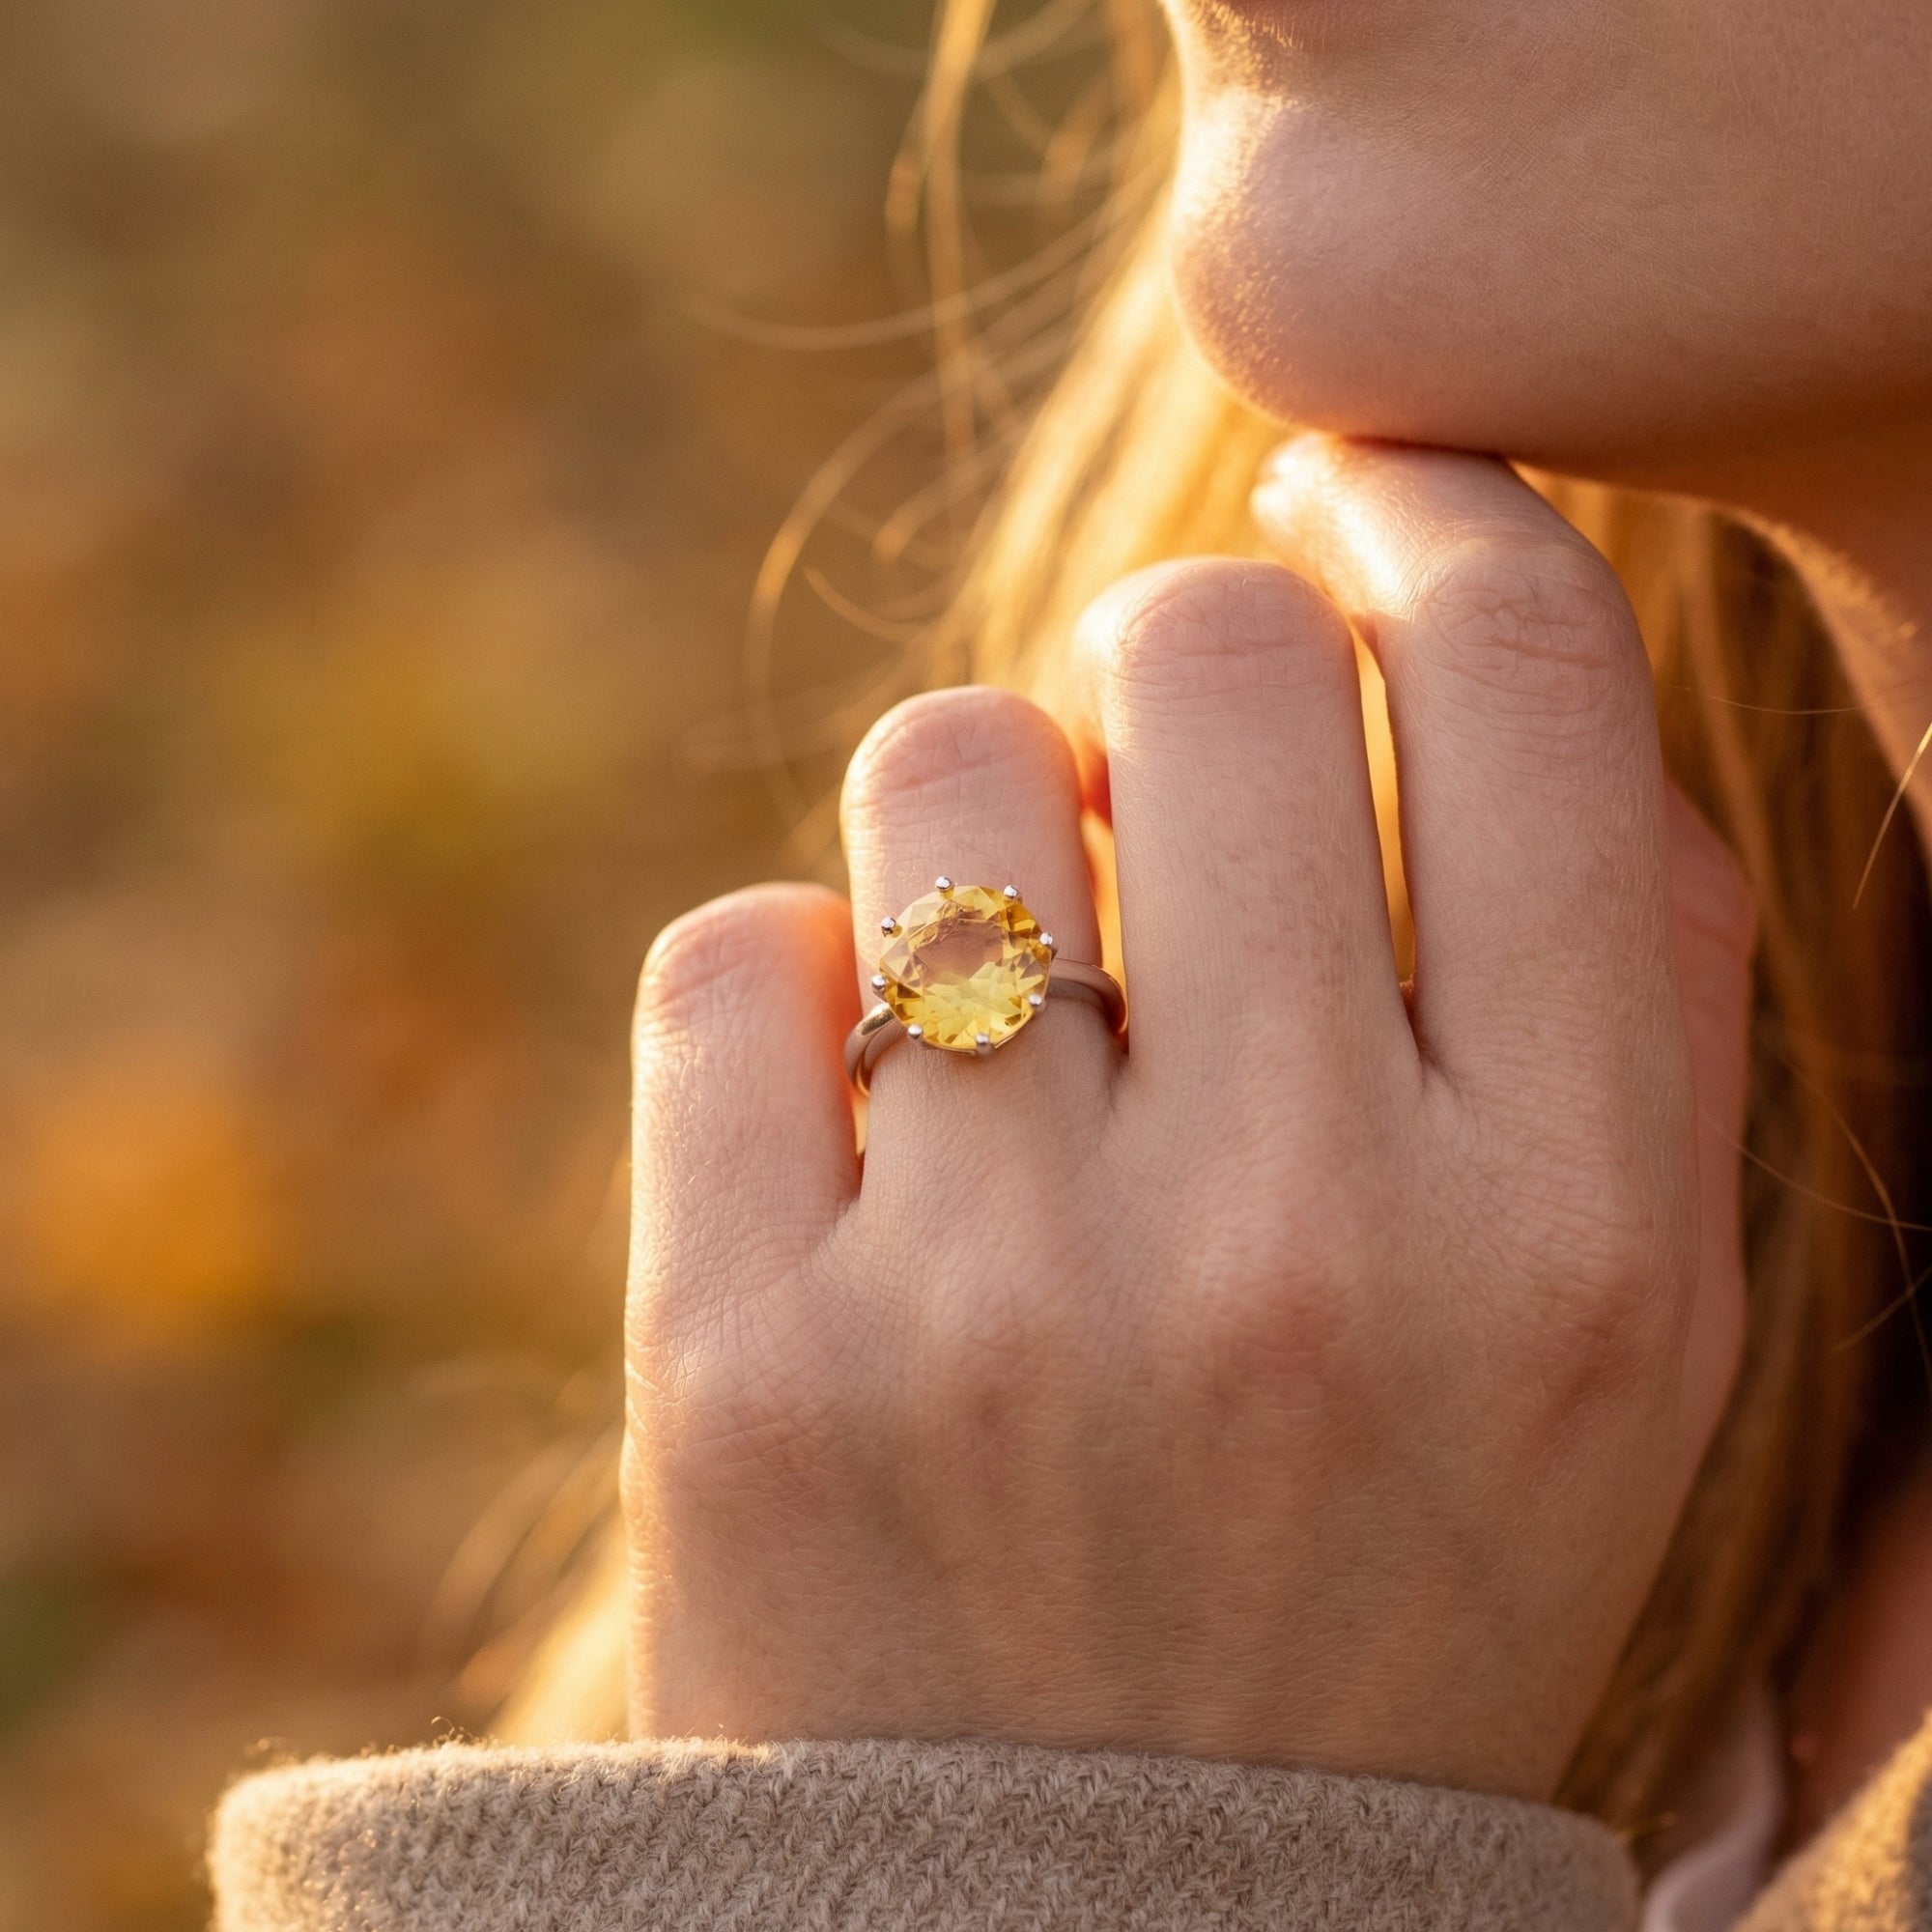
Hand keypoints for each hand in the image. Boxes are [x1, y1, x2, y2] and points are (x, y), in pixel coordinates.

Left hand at [623, 439, 1753, 1801]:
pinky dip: (792, 996)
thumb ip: (1626, 995)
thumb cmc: (1381, 1588)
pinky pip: (735, 960)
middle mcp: (1300, 1255)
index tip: (1353, 497)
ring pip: (940, 765)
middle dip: (1180, 648)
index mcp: (1577, 1237)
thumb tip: (1496, 651)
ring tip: (1010, 984)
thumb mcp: (1614, 1348)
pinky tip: (859, 1140)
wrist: (1094, 1930)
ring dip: (972, 820)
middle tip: (1159, 765)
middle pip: (1204, 652)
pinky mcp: (742, 1365)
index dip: (1429, 512)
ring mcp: (999, 1312)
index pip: (1526, 683)